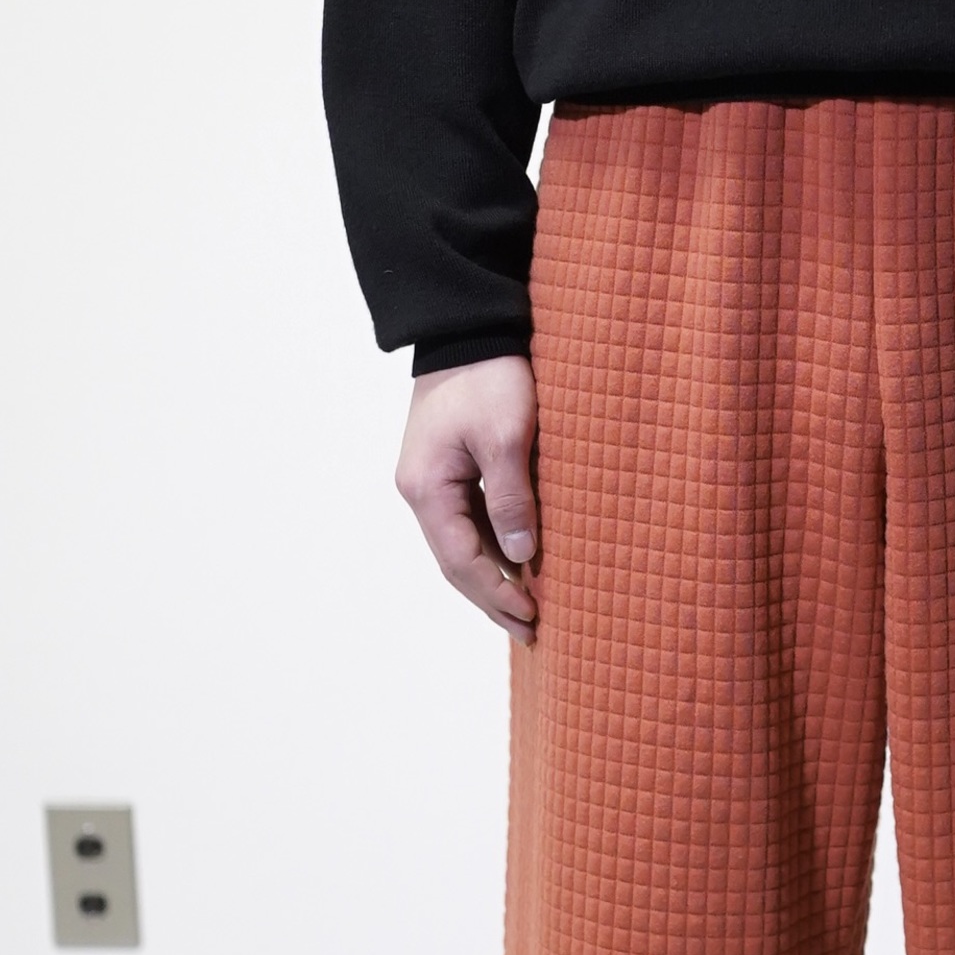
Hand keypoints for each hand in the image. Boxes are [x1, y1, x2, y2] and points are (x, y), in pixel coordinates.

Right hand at [395, 354, 540, 643]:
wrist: (470, 324)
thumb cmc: (489, 374)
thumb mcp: (505, 435)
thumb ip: (511, 497)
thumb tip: (520, 555)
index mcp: (427, 487)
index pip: (461, 562)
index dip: (496, 595)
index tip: (532, 617)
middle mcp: (422, 489)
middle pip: (457, 562)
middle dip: (493, 598)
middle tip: (532, 630)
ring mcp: (433, 479)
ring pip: (463, 544)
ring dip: (494, 577)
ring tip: (528, 608)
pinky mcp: (449, 467)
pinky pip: (470, 521)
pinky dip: (495, 547)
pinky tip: (519, 562)